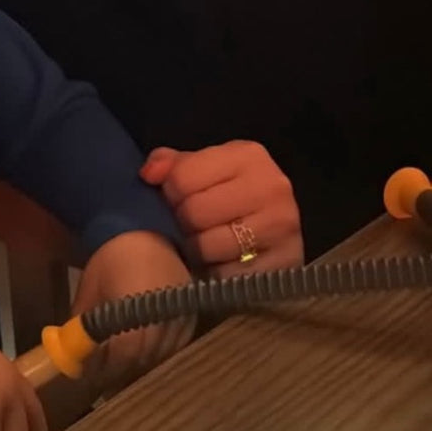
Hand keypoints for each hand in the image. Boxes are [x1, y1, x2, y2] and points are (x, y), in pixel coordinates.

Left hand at [72, 231, 192, 380]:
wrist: (144, 233)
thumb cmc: (111, 260)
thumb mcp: (89, 293)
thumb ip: (82, 328)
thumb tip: (72, 357)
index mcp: (134, 313)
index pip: (121, 357)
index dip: (103, 368)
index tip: (89, 371)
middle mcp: (162, 321)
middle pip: (142, 363)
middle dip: (120, 370)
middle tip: (102, 371)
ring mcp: (181, 321)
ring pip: (161, 359)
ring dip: (140, 365)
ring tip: (121, 363)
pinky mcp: (191, 319)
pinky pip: (175, 348)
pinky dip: (158, 354)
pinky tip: (143, 350)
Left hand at [141, 141, 303, 275]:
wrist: (275, 241)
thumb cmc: (230, 200)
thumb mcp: (204, 172)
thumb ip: (172, 166)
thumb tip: (148, 174)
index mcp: (249, 156)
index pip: (182, 176)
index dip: (171, 192)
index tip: (179, 200)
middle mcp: (271, 187)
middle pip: (194, 211)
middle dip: (185, 223)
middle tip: (193, 227)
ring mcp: (281, 228)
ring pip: (207, 246)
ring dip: (198, 251)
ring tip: (208, 245)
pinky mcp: (282, 265)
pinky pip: (225, 275)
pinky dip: (217, 274)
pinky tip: (224, 264)